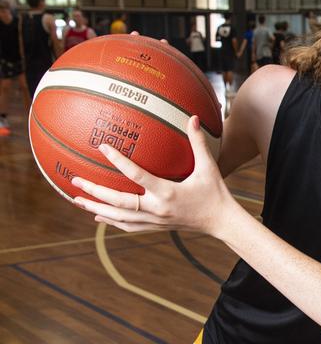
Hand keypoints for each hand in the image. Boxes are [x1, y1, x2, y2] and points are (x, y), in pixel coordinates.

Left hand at [72, 116, 232, 236]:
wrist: (221, 222)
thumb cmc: (216, 193)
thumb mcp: (209, 167)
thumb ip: (198, 142)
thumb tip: (192, 116)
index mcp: (168, 192)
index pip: (137, 175)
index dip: (119, 161)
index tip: (103, 146)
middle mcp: (158, 209)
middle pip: (120, 202)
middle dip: (96, 192)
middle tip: (76, 180)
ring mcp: (155, 221)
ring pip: (120, 217)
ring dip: (97, 208)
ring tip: (77, 200)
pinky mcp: (156, 227)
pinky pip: (129, 226)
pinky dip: (111, 221)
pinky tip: (98, 216)